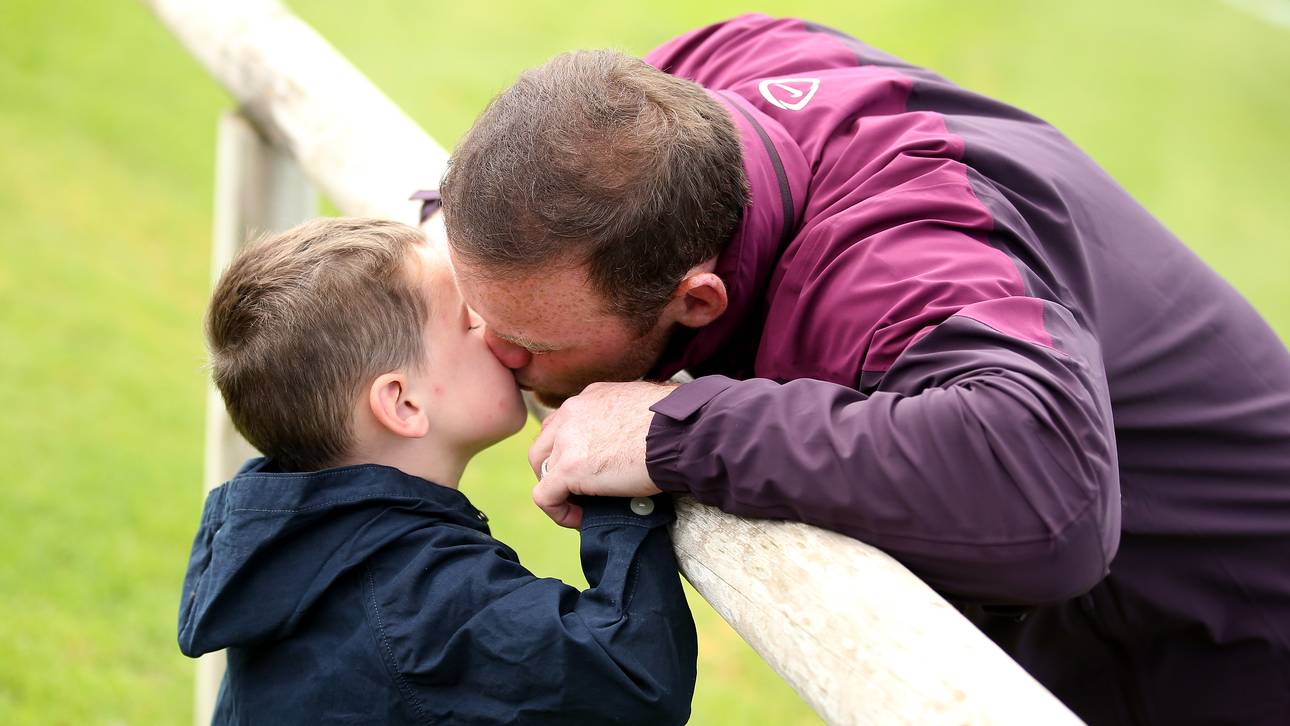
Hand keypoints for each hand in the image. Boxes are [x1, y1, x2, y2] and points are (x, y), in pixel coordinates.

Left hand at [529, 381, 676, 527]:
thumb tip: (633, 442)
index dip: (572, 451)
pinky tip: (580, 520)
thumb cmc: (678, 426)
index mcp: (591, 398)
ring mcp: (567, 439)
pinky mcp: (568, 468)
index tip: (592, 472)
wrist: (683, 435)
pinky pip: (545, 496)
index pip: (565, 424)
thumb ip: (625, 422)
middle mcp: (572, 411)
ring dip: (557, 490)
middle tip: (578, 491)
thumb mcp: (643, 410)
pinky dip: (559, 512)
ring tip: (581, 507)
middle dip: (555, 469)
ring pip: (541, 468)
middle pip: (544, 444)